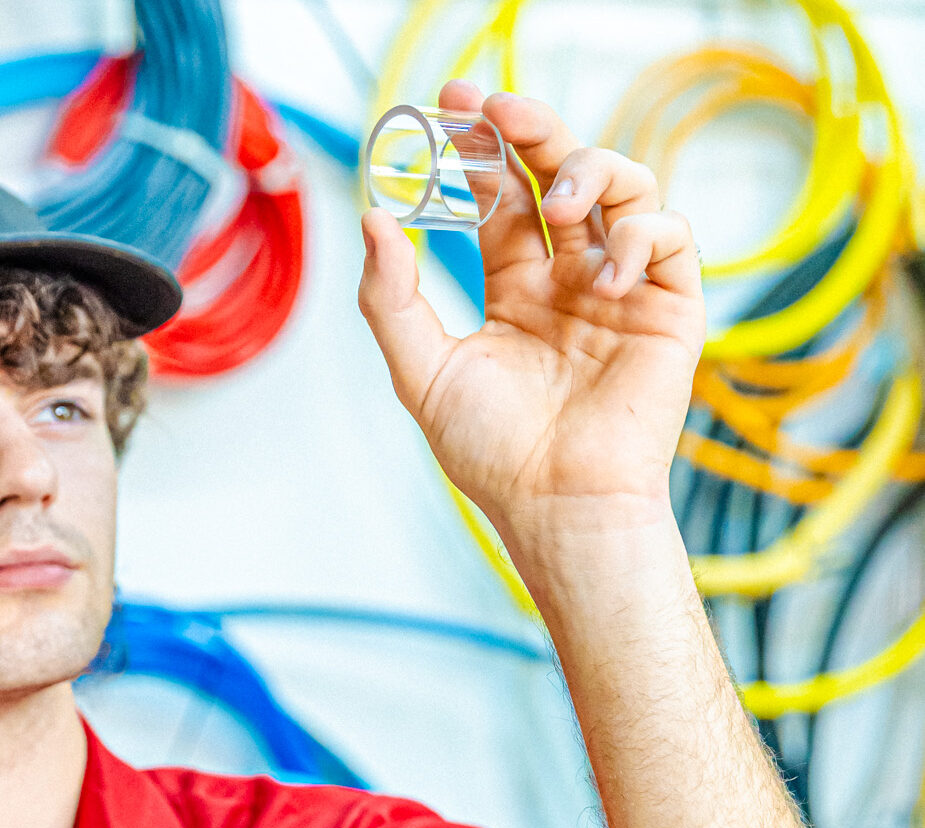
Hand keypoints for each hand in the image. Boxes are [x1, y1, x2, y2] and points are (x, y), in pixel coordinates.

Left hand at [358, 81, 705, 557]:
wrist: (555, 506)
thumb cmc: (491, 453)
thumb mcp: (422, 371)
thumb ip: (391, 298)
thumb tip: (373, 219)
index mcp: (516, 290)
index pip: (503, 200)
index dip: (481, 152)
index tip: (450, 108)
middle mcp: (569, 281)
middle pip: (560, 175)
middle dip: (532, 131)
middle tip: (498, 106)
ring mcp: (621, 291)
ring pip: (623, 188)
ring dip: (590, 171)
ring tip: (558, 200)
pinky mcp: (669, 309)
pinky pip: (668, 238)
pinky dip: (640, 237)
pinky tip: (604, 278)